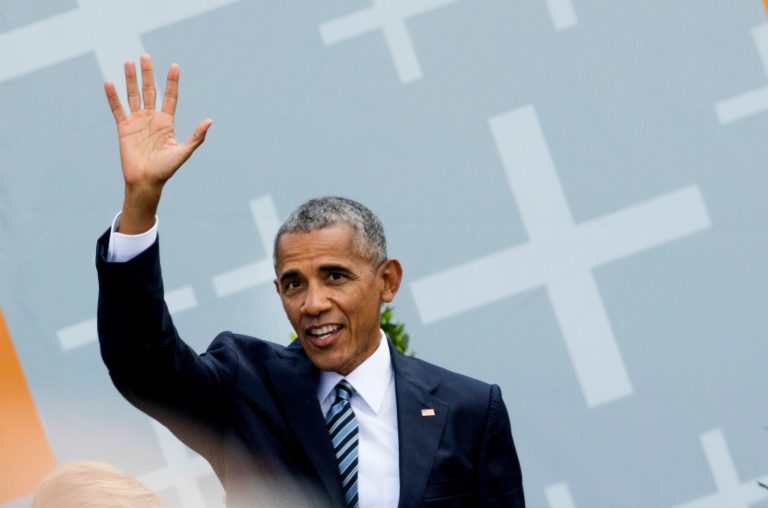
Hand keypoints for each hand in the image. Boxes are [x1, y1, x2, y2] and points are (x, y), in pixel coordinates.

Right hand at [104, 54, 211, 232]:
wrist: (147, 181)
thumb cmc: (166, 169)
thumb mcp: (184, 151)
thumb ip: (196, 136)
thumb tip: (210, 121)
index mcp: (167, 122)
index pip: (170, 96)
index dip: (172, 82)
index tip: (174, 66)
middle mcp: (152, 118)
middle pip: (150, 91)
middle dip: (148, 74)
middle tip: (146, 56)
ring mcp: (137, 122)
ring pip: (133, 95)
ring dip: (131, 79)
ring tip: (129, 62)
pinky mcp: (124, 128)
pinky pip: (117, 109)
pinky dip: (113, 97)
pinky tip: (109, 82)